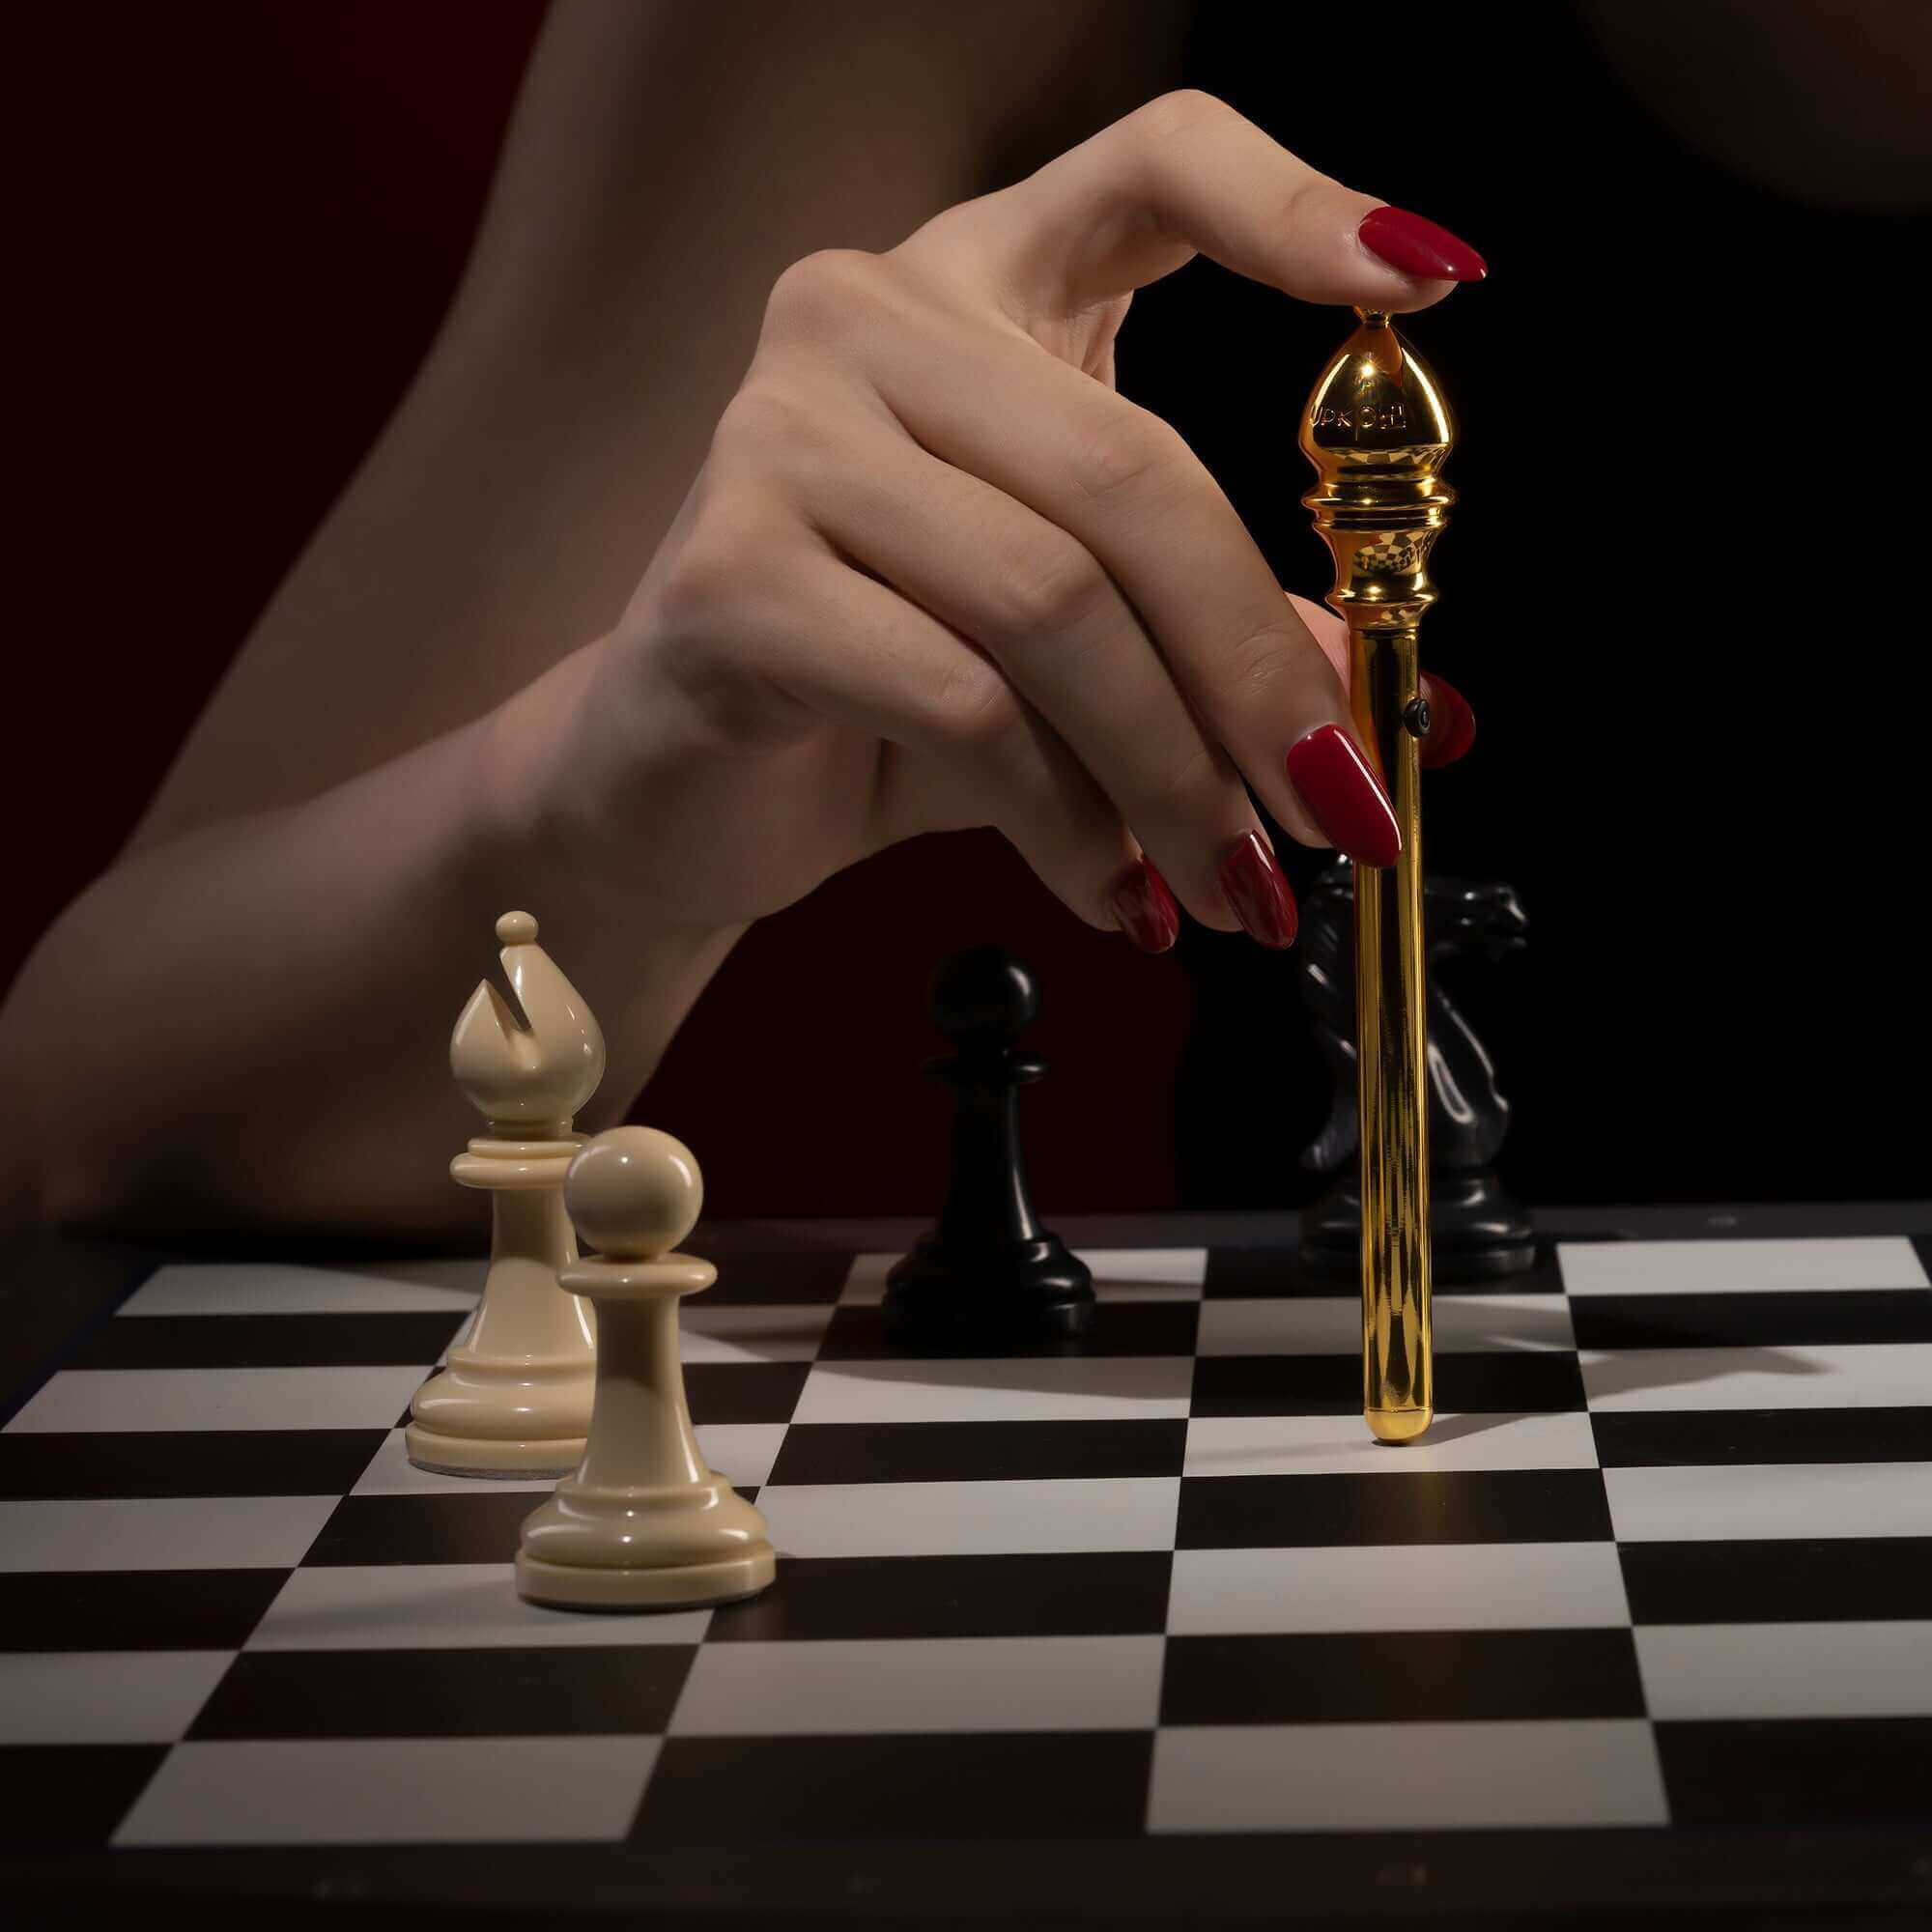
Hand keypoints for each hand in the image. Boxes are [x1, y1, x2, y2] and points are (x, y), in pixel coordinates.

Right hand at [521, 90, 1482, 954]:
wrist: (671, 790)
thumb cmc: (880, 699)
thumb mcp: (1074, 649)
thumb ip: (1213, 640)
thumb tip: (1396, 716)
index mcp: (977, 288)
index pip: (1150, 164)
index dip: (1295, 204)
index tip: (1432, 275)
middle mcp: (868, 320)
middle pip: (1131, 475)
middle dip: (1257, 672)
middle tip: (1333, 812)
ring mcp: (781, 433)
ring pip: (1052, 602)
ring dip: (1171, 775)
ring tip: (1229, 885)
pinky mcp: (732, 574)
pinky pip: (962, 703)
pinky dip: (1065, 822)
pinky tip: (1105, 891)